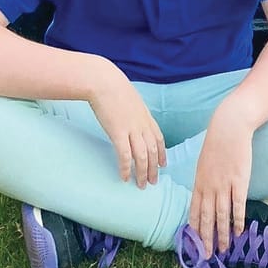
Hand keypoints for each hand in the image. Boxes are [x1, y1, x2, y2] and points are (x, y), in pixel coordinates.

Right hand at [89, 67, 165, 187]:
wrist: (104, 82)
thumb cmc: (114, 88)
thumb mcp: (131, 99)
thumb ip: (135, 111)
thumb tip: (132, 117)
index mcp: (146, 117)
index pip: (159, 139)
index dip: (162, 154)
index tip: (163, 165)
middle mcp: (142, 125)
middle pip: (153, 151)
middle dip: (154, 169)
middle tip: (153, 182)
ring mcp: (132, 129)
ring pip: (142, 156)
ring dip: (142, 173)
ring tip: (141, 185)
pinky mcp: (118, 133)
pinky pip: (125, 155)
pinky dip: (126, 168)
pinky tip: (125, 177)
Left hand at [189, 115, 252, 259]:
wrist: (229, 129)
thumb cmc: (216, 145)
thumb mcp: (203, 164)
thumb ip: (203, 182)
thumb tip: (203, 197)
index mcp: (199, 183)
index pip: (195, 212)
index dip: (195, 229)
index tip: (195, 244)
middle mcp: (209, 187)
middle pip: (206, 218)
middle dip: (206, 239)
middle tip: (207, 256)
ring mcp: (224, 185)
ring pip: (221, 216)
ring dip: (221, 235)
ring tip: (222, 250)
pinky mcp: (239, 181)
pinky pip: (238, 205)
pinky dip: (237, 220)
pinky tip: (238, 232)